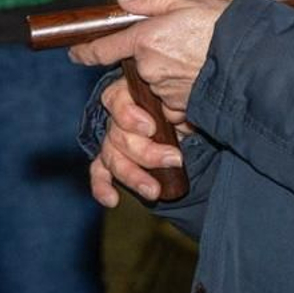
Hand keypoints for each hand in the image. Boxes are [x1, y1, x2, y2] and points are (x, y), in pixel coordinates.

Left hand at [68, 0, 229, 113]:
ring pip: (156, 83)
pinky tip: (201, 78)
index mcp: (145, 39)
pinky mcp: (181, 109)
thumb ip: (149, 0)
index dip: (85, 51)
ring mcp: (163, 91)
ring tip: (197, 59)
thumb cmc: (222, 26)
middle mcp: (148, 68)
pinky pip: (173, 103)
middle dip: (153, 56)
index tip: (76, 53)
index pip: (103, 48)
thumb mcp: (186, 1)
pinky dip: (182, 93)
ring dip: (169, 74)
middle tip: (181, 43)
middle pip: (138, 65)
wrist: (252, 60)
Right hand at [87, 76, 186, 207]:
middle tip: (175, 160)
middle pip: (118, 135)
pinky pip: (100, 173)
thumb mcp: (184, 96)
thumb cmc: (186, 103)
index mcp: (133, 93)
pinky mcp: (112, 162)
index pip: (116, 99)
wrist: (193, 124)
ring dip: (133, 176)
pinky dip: (102, 187)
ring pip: (112, 158)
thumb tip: (174, 114)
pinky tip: (112, 199)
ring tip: (154, 190)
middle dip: (146, 153)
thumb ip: (175, 101)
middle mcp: (119, 116)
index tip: (151, 129)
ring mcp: (114, 140)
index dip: (129, 116)